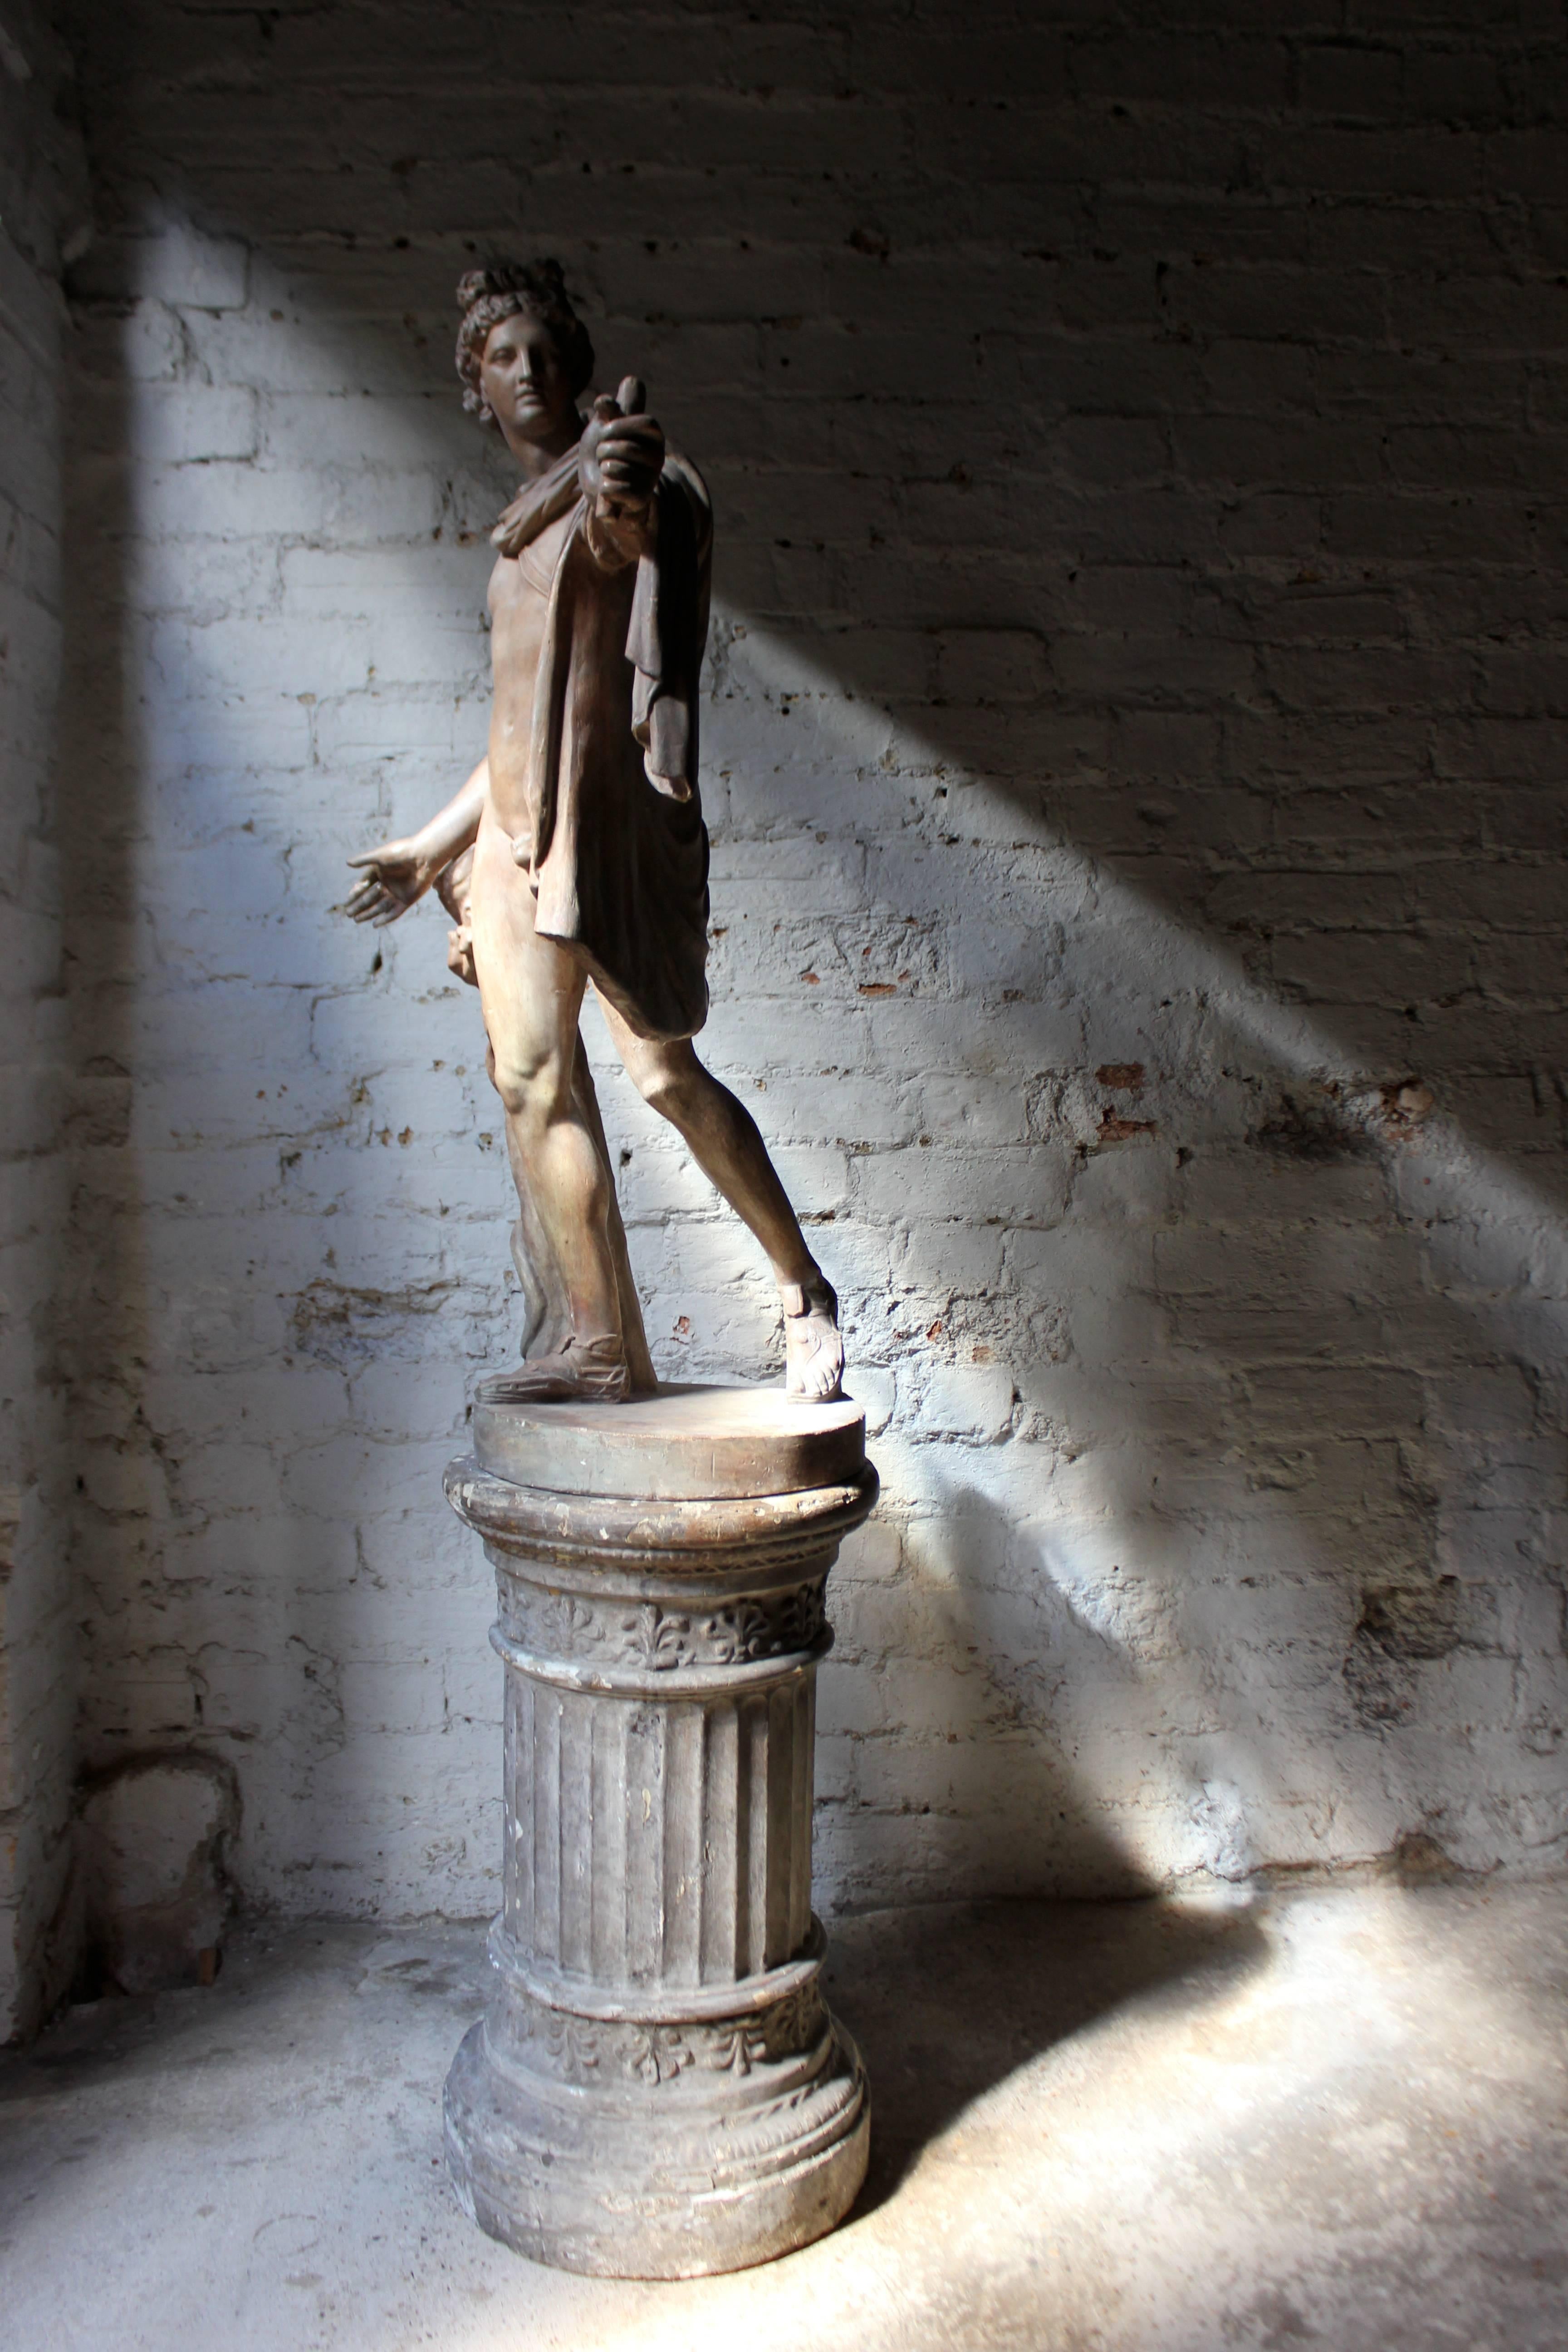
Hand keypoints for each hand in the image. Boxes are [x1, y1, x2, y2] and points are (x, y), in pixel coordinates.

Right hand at [342, 837, 433, 925]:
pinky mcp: (407, 900)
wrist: (424, 857)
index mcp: (380, 872)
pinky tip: (375, 924)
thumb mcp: (380, 855)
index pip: (364, 886)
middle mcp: (387, 883)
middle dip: (359, 906)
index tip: (346, 902)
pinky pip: (395, 912)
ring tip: (356, 920)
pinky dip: (385, 918)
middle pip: (370, 898)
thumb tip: (347, 863)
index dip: (355, 894)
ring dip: (368, 913)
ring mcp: (397, 892)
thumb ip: (364, 860)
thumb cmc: (401, 852)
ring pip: (380, 906)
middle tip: (348, 914)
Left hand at [578, 378, 664, 515]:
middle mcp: (658, 458)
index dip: (620, 425)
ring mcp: (650, 480)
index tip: (606, 430)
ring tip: (607, 472)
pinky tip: (608, 489)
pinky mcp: (640, 500)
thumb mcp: (604, 424)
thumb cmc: (605, 450)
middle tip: (604, 455)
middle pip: (627, 447)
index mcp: (655, 436)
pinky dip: (604, 488)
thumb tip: (603, 400)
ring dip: (603, 469)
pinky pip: (615, 489)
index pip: (647, 423)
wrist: (598, 484)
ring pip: (616, 468)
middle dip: (604, 449)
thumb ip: (608, 411)